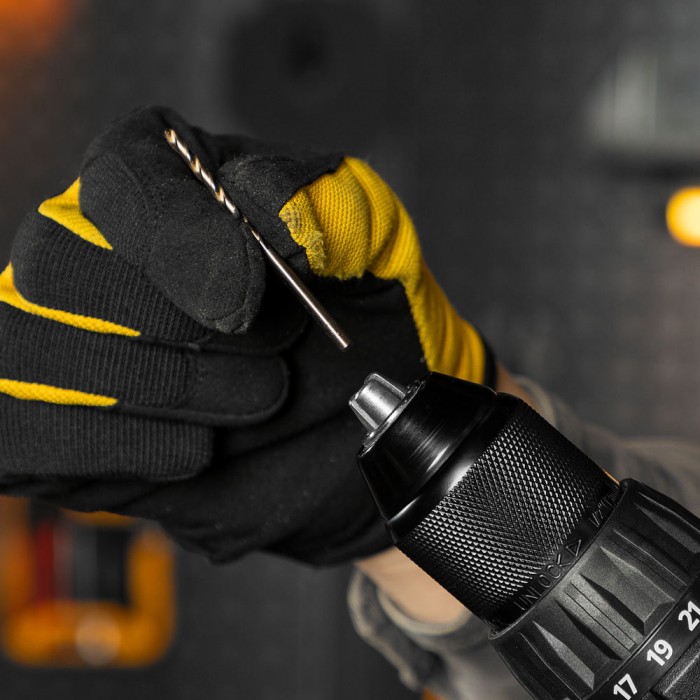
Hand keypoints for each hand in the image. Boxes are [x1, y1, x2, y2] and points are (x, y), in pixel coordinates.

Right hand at [0, 106, 493, 564]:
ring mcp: (58, 337)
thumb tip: (258, 208)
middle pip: (58, 265)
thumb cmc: (357, 316)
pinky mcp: (51, 423)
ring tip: (256, 403)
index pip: (122, 174)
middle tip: (273, 358)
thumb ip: (321, 207)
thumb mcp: (370, 244)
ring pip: (32, 352)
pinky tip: (195, 449)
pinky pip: (23, 434)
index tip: (245, 300)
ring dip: (159, 390)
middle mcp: (94, 249)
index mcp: (168, 182)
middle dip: (172, 327)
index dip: (177, 236)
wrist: (350, 416)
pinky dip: (112, 448)